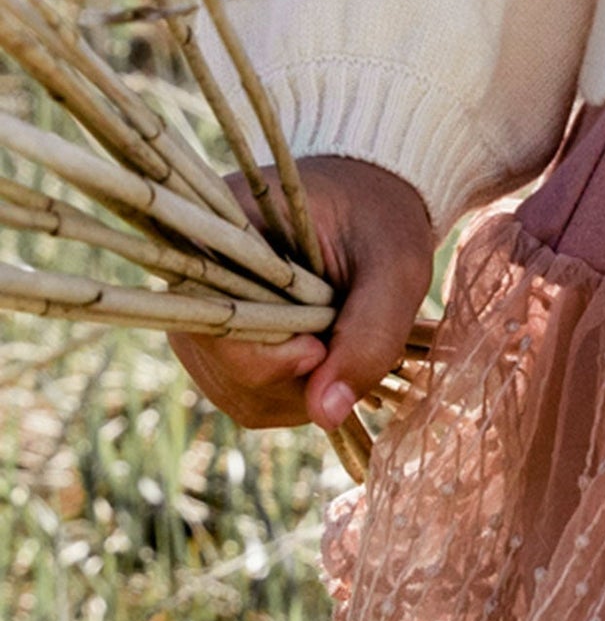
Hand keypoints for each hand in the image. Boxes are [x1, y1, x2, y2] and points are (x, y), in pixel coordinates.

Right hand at [166, 156, 436, 433]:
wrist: (372, 206)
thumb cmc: (383, 223)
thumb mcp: (395, 269)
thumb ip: (369, 335)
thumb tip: (324, 414)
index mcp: (218, 236)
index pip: (208, 320)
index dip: (262, 356)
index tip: (318, 348)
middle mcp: (193, 282)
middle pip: (221, 368)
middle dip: (294, 377)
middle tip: (345, 341)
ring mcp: (203, 319)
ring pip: (236, 393)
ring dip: (301, 391)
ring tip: (341, 344)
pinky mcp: (223, 347)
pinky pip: (250, 397)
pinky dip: (298, 395)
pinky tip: (329, 359)